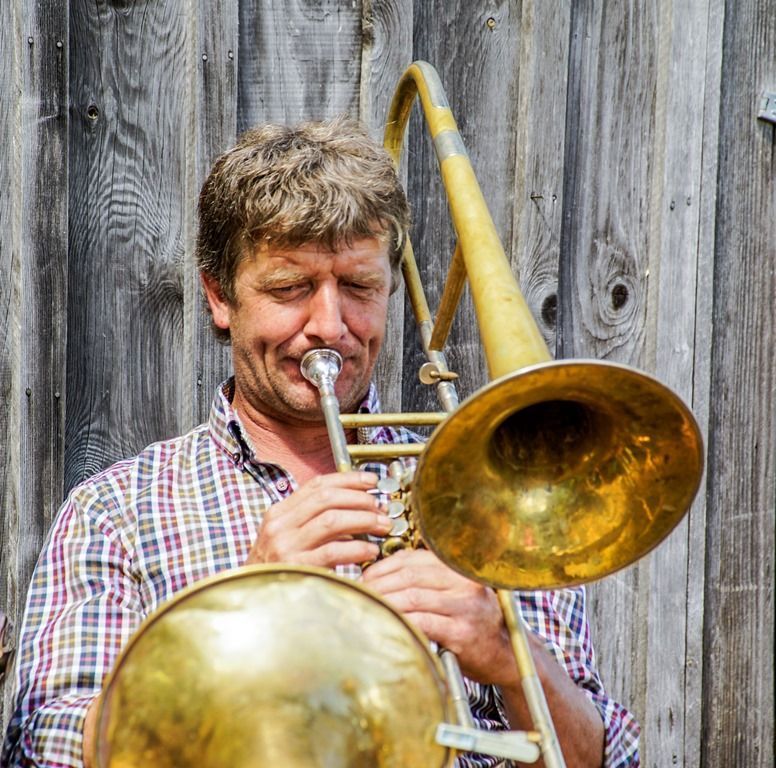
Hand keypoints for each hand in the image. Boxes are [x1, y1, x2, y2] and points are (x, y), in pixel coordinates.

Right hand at [245, 471, 392, 568]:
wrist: (254, 603)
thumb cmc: (277, 570)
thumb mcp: (288, 538)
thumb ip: (312, 520)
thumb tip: (354, 504)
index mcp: (279, 513)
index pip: (316, 485)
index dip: (348, 479)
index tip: (371, 481)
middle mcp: (280, 526)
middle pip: (326, 498)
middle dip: (360, 499)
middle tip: (381, 508)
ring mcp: (286, 547)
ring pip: (332, 520)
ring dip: (363, 520)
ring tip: (382, 526)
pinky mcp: (297, 568)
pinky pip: (333, 551)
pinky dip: (357, 548)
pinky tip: (371, 550)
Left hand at [361, 548, 518, 687]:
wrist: (503, 654)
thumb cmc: (472, 623)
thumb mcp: (453, 593)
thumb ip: (424, 581)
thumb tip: (379, 574)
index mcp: (458, 568)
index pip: (412, 558)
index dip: (384, 566)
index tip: (367, 577)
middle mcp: (464, 582)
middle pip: (410, 575)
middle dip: (379, 584)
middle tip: (362, 594)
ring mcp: (465, 606)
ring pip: (413, 596)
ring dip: (385, 602)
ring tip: (369, 608)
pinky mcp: (462, 632)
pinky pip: (422, 621)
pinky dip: (401, 620)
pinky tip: (389, 623)